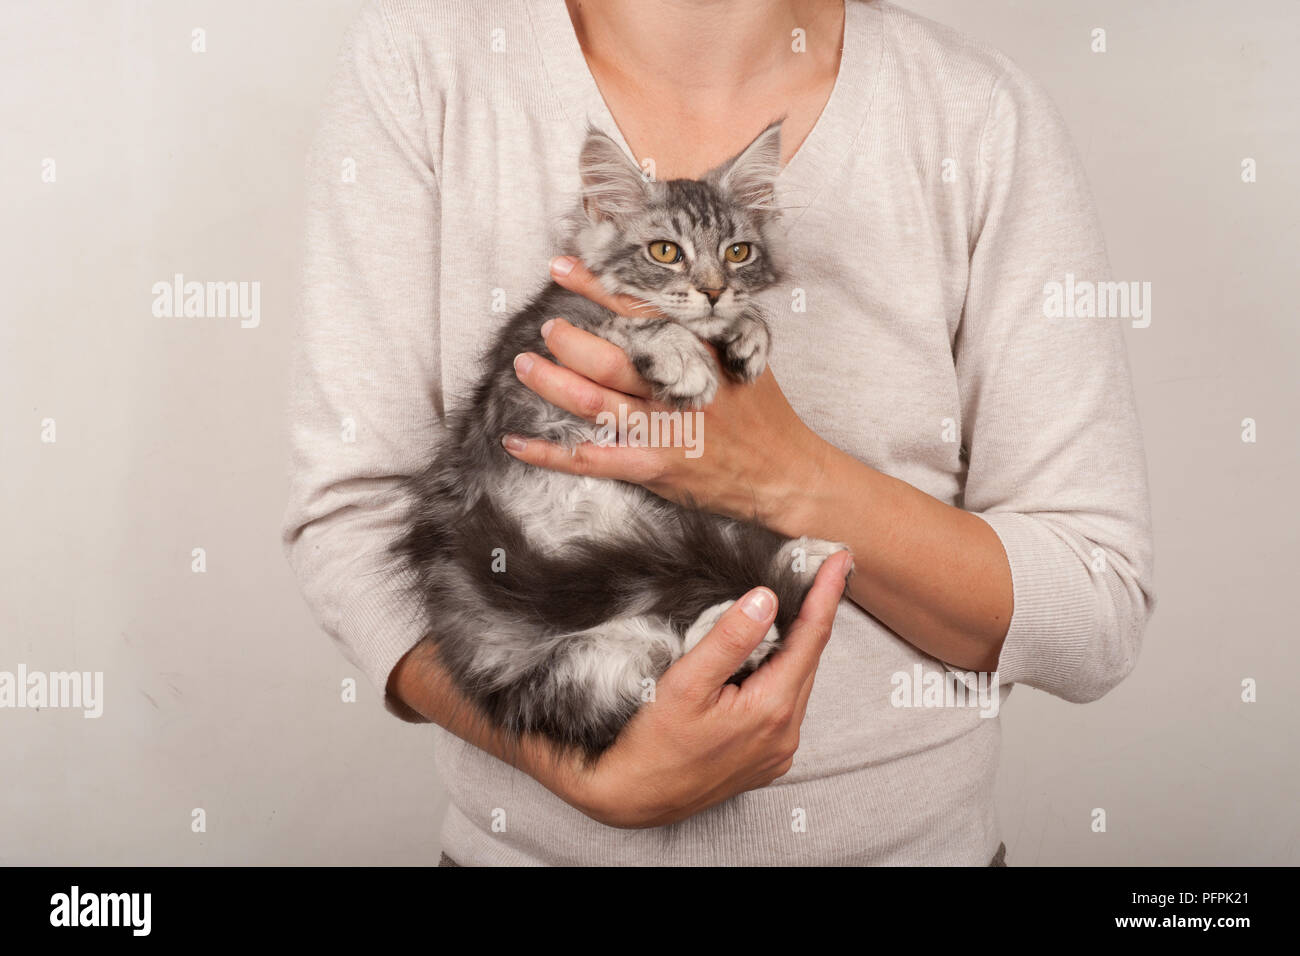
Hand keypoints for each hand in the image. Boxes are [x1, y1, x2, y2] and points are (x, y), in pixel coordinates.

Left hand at [503, 256, 829, 534]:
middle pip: (612, 359)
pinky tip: (516, 443)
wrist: (787, 474)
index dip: (598, 288)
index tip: (562, 266)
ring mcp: (667, 429)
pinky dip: (550, 454)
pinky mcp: (655, 467)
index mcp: (702, 352)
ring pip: (595, 403)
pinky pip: (593, 459)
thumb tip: (671, 294)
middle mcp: (681, 387)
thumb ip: (708, 328)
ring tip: (523, 366)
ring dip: (553, 384)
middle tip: (544, 327)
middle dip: (569, 340)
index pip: (642, 311)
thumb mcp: (746, 357)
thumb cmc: (764, 415)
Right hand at [532, 549, 851, 828]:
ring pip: (797, 681)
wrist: (632, 797)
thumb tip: (766, 598)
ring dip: (795, 645)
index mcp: (772, 709)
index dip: (827, 594)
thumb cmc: (651, 742)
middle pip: (808, 659)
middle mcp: (785, 733)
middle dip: (814, 614)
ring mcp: (778, 750)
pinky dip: (780, 674)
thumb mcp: (685, 683)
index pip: (811, 638)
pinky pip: (784, 705)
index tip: (841, 559)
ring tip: (791, 607)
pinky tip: (765, 658)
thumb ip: (729, 639)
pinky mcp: (765, 759)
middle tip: (819, 571)